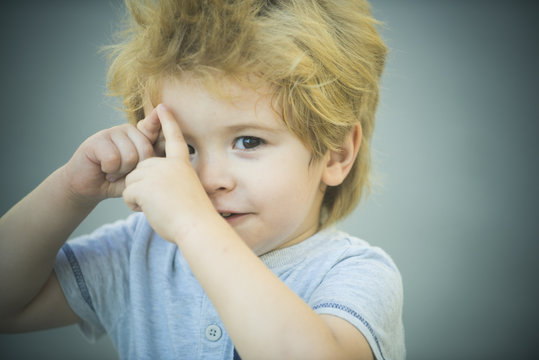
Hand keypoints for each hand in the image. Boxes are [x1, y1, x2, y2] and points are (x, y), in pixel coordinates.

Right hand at [62, 109, 161, 203]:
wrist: (90, 187)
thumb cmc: (118, 181)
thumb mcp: (138, 174)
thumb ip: (151, 164)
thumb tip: (165, 152)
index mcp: (141, 137)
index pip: (154, 129)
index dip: (158, 121)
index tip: (162, 107)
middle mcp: (129, 130)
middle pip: (146, 150)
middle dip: (136, 169)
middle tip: (124, 172)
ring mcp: (112, 132)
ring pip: (130, 156)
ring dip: (121, 172)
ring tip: (114, 171)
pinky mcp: (98, 139)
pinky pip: (113, 159)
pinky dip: (110, 171)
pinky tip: (104, 169)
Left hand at [122, 104, 217, 242]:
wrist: (197, 226)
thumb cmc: (195, 217)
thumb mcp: (187, 192)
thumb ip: (172, 183)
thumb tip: (155, 190)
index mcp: (181, 164)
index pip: (173, 138)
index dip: (167, 122)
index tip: (162, 107)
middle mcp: (168, 164)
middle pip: (140, 168)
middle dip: (142, 185)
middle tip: (161, 202)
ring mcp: (156, 173)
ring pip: (131, 181)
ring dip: (138, 197)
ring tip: (158, 207)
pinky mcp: (144, 185)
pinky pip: (128, 193)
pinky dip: (134, 205)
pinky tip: (151, 210)